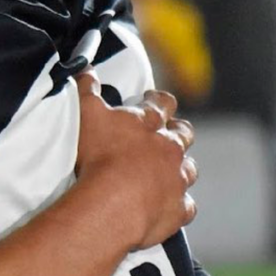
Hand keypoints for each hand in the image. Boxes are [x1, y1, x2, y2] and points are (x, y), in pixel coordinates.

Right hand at [74, 69, 196, 249]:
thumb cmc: (99, 154)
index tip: (151, 98)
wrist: (114, 204)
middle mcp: (171, 147)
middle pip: (183, 133)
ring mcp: (178, 179)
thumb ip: (87, 87)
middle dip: (176, 131)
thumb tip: (86, 67)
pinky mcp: (178, 208)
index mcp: (150, 121)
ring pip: (189, 168)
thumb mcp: (86, 112)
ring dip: (179, 166)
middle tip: (166, 132)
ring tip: (167, 170)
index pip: (163, 101)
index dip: (157, 99)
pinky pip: (186, 204)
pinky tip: (168, 202)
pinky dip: (178, 202)